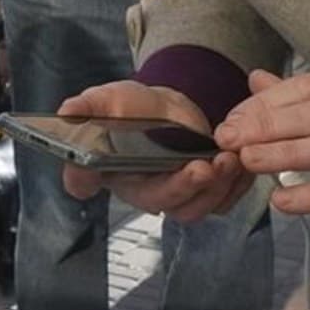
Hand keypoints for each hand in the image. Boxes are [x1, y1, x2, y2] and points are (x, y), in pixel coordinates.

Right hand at [55, 81, 251, 222]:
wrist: (166, 109)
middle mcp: (140, 191)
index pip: (85, 181)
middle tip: (202, 166)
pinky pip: (223, 201)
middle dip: (185, 187)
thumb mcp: (106, 101)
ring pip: (195, 208)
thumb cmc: (132, 110)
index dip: (86, 178)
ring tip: (228, 161)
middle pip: (159, 202)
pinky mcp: (203, 194)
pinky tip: (242, 164)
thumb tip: (67, 111)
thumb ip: (87, 107)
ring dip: (216, 188)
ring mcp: (175, 196)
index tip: (96, 170)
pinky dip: (236, 186)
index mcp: (106, 170)